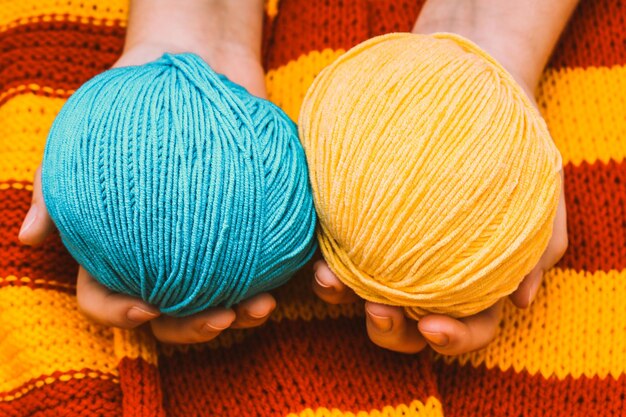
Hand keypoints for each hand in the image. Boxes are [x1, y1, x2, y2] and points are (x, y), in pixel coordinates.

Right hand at [18, 31, 275, 343]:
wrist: (189, 66)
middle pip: (172, 315)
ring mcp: (208, 244)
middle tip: (222, 319)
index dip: (120, 315)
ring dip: (243, 316)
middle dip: (195, 329)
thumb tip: (30, 239)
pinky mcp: (247, 226)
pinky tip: (291, 279)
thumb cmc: (127, 105)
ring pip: (221, 298)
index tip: (147, 309)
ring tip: (263, 307)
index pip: (106, 298)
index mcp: (119, 248)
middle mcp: (164, 255)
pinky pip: (261, 261)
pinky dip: (275, 278)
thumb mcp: (83, 141)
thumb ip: (57, 191)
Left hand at [312, 172, 566, 354]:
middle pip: (405, 324)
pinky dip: (323, 253)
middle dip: (388, 329)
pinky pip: (333, 242)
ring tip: (330, 279)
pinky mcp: (358, 216)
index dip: (453, 339)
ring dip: (340, 296)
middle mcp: (426, 272)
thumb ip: (539, 248)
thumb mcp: (543, 193)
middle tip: (377, 311)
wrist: (483, 94)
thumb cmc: (518, 149)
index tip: (434, 327)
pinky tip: (317, 245)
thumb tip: (520, 300)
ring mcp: (388, 246)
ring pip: (358, 290)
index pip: (467, 327)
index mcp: (472, 280)